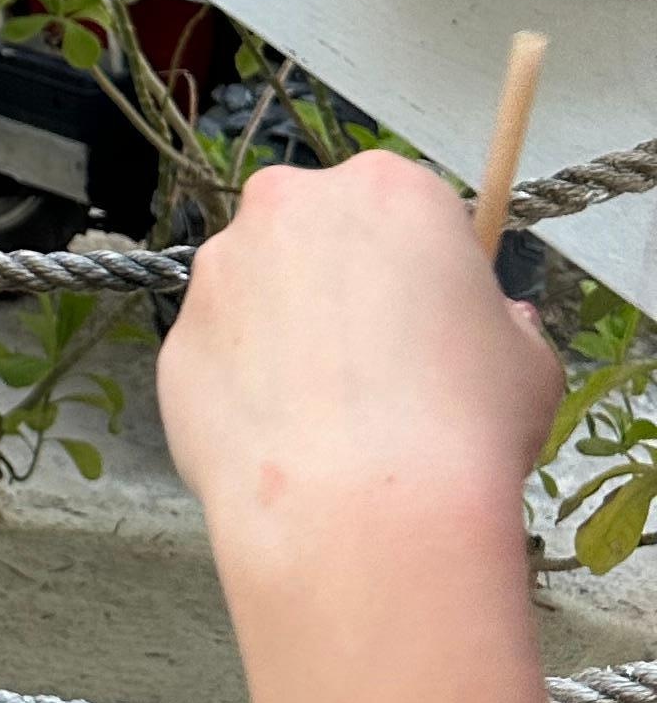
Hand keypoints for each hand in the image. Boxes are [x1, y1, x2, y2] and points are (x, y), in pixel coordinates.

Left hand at [158, 150, 563, 590]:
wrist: (361, 513)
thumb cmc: (466, 426)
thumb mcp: (528, 366)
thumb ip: (502, 326)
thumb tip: (490, 325)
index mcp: (387, 189)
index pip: (403, 209)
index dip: (419, 269)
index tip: (430, 323)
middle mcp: (287, 206)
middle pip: (315, 233)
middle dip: (338, 286)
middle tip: (375, 368)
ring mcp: (217, 270)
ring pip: (256, 290)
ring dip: (283, 334)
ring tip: (325, 419)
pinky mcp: (174, 339)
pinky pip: (217, 355)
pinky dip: (243, 389)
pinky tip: (281, 446)